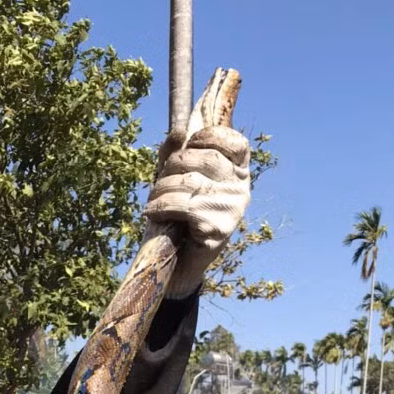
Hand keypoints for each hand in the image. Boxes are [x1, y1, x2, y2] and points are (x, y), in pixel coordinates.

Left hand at [145, 67, 250, 296]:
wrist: (178, 263)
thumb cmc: (178, 215)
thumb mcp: (175, 178)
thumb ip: (175, 153)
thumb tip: (179, 131)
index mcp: (238, 173)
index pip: (235, 142)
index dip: (209, 137)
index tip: (188, 145)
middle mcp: (241, 190)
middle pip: (204, 159)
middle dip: (173, 166)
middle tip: (160, 181)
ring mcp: (231, 210)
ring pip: (190, 182)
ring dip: (161, 189)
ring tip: (153, 201)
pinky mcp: (217, 230)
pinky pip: (183, 207)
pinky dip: (161, 207)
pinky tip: (152, 213)